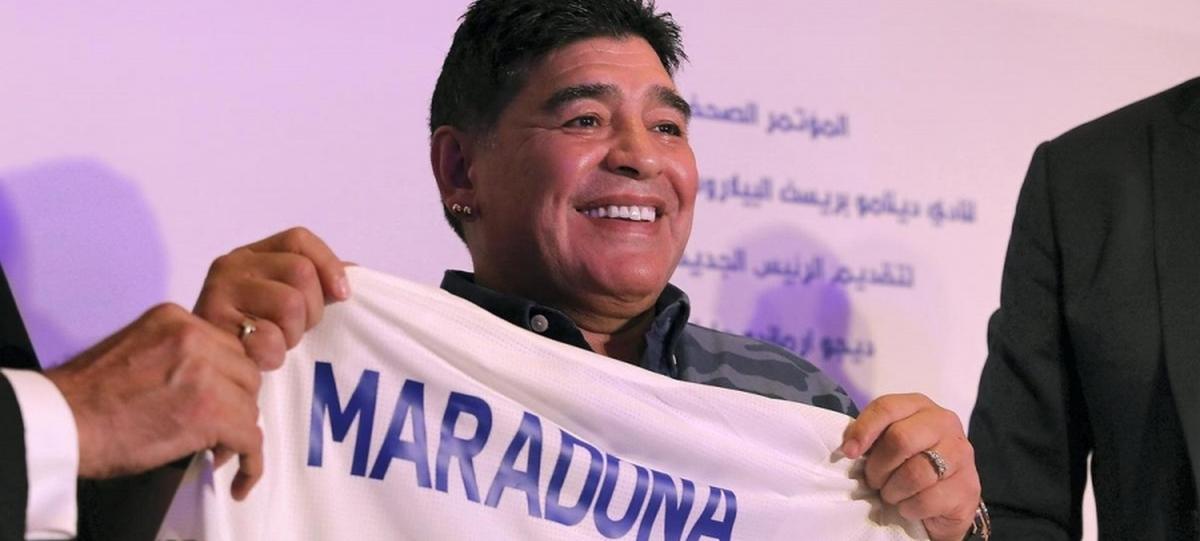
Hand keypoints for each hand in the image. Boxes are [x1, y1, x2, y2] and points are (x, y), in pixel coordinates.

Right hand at [44, 303, 264, 499]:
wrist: (60, 421)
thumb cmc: (86, 396)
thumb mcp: (136, 350)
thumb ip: (177, 355)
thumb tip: (209, 382)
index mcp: (176, 320)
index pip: (228, 349)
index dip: (228, 380)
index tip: (221, 399)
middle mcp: (195, 338)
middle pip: (245, 374)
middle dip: (236, 403)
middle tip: (219, 428)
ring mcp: (205, 374)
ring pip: (249, 406)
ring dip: (238, 432)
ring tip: (216, 451)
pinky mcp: (209, 412)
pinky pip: (250, 439)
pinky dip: (250, 462)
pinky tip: (240, 478)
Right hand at [193, 227, 348, 369]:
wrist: (208, 368)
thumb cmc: (254, 333)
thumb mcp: (284, 298)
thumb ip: (315, 281)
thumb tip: (355, 273)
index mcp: (251, 254)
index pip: (298, 239)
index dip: (328, 264)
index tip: (343, 294)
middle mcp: (231, 265)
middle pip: (301, 272)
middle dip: (312, 309)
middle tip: (295, 328)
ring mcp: (218, 293)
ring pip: (290, 304)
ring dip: (292, 334)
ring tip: (275, 342)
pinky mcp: (214, 326)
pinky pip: (269, 339)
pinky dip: (273, 356)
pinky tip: (258, 358)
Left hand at [841, 393, 979, 540]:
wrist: (946, 500)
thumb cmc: (909, 465)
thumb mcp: (887, 444)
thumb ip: (871, 437)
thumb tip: (849, 447)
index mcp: (919, 406)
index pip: (886, 407)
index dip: (863, 430)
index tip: (849, 453)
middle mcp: (944, 423)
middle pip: (900, 439)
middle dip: (879, 467)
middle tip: (874, 481)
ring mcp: (961, 454)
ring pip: (914, 473)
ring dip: (892, 491)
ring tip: (891, 494)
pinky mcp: (968, 486)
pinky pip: (927, 500)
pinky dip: (909, 508)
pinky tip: (909, 507)